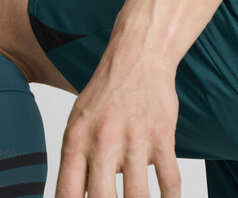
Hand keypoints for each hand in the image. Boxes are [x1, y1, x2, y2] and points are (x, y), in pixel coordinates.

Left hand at [55, 40, 181, 197]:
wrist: (139, 54)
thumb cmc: (107, 92)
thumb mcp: (78, 122)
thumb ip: (75, 161)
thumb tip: (77, 197)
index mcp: (76, 140)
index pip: (67, 195)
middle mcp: (103, 141)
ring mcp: (134, 139)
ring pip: (137, 197)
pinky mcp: (162, 135)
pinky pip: (169, 181)